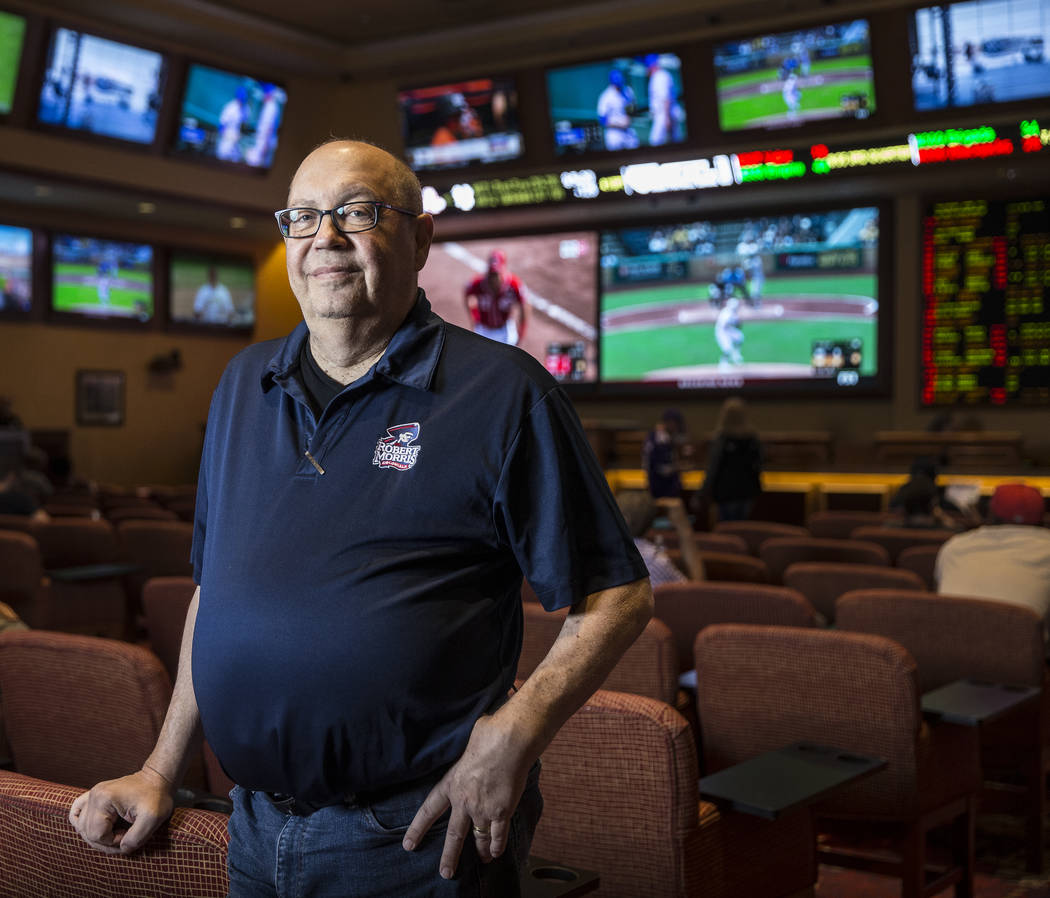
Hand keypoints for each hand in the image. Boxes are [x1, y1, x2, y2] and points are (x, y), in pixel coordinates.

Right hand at [68, 768, 174, 854]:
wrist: (158, 779)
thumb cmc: (157, 796)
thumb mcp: (153, 819)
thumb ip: (136, 838)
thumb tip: (122, 848)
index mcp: (104, 799)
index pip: (97, 834)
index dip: (113, 841)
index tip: (129, 835)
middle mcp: (94, 795)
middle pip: (87, 832)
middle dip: (106, 842)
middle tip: (125, 839)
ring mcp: (92, 794)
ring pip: (81, 826)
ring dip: (97, 836)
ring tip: (116, 834)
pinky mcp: (95, 796)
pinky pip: (77, 812)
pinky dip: (82, 823)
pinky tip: (95, 828)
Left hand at [402, 713, 531, 878]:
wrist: (510, 741)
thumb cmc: (489, 734)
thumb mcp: (466, 744)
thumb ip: (465, 755)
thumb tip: (471, 741)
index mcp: (451, 784)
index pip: (429, 810)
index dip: (418, 828)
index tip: (408, 844)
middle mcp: (464, 801)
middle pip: (454, 835)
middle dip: (449, 856)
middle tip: (445, 873)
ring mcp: (483, 809)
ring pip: (479, 838)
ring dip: (480, 851)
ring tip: (482, 860)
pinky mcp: (502, 811)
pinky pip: (498, 835)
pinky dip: (497, 845)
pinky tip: (496, 852)